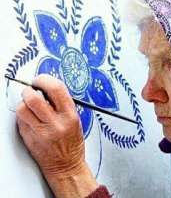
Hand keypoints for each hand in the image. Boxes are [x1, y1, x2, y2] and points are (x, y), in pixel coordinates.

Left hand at [16, 74, 97, 196]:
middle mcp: (55, 123)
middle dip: (29, 90)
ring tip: (29, 105)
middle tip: (30, 90)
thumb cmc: (72, 144)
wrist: (66, 165)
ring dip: (24, 103)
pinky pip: (20, 121)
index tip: (41, 80)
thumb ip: (62, 105)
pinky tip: (30, 118)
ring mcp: (41, 131)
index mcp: (70, 115)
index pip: (56, 89)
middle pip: (33, 98)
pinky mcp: (29, 138)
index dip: (45, 80)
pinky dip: (23, 116)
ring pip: (22, 109)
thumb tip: (48, 89)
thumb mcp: (76, 120)